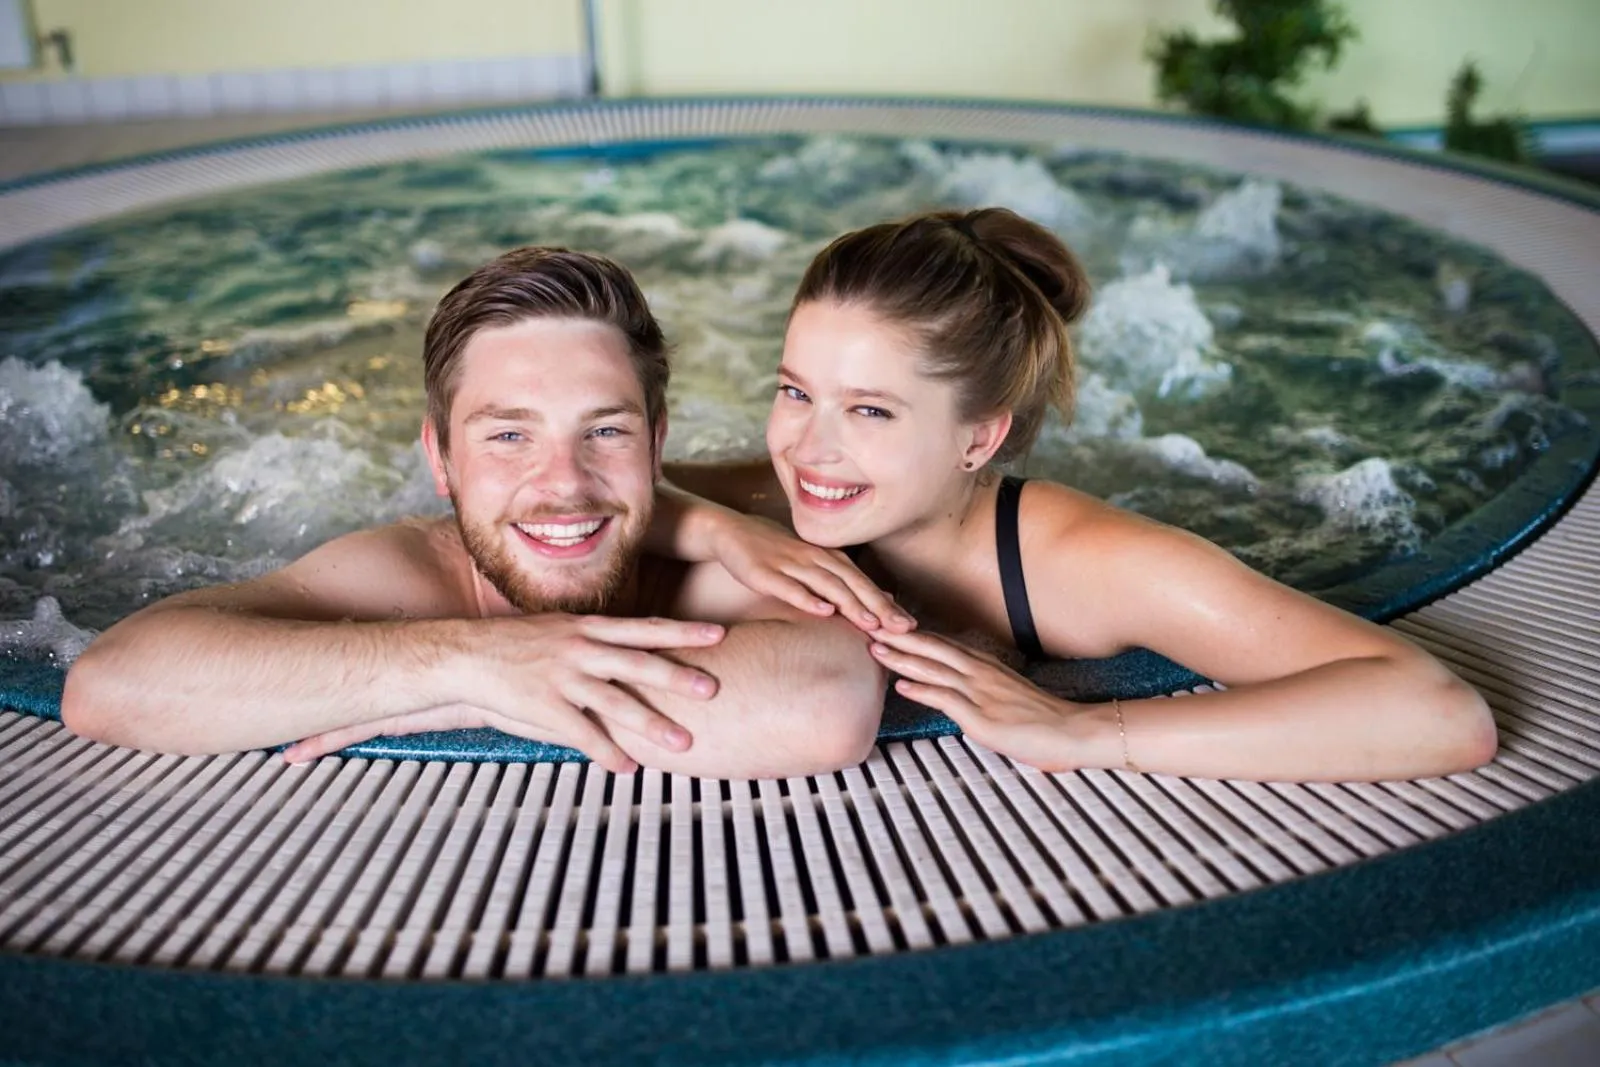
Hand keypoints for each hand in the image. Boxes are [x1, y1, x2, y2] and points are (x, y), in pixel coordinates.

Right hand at [283, 614, 727, 771]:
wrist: (460, 656)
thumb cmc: (513, 647)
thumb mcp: (557, 633)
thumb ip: (593, 644)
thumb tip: (630, 655)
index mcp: (586, 628)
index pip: (645, 627)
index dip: (683, 631)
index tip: (719, 634)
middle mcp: (579, 649)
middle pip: (639, 662)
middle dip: (679, 676)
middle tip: (715, 688)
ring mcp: (561, 678)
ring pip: (616, 701)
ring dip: (653, 724)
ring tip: (685, 743)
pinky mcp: (542, 707)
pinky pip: (581, 733)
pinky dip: (606, 752)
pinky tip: (627, 769)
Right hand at [708, 512, 913, 633]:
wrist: (731, 531)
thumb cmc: (775, 551)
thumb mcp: (812, 563)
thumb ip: (841, 581)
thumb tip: (879, 600)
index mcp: (828, 558)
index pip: (863, 582)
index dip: (886, 603)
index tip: (909, 624)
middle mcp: (814, 558)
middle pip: (852, 583)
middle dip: (878, 606)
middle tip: (902, 628)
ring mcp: (790, 564)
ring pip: (827, 585)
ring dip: (851, 604)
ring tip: (871, 624)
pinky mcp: (766, 573)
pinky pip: (790, 587)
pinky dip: (807, 598)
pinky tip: (823, 610)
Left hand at [869, 629, 1091, 772]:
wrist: (1071, 732)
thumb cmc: (1042, 719)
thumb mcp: (1005, 698)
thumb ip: (980, 692)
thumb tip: (957, 697)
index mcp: (985, 666)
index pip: (942, 644)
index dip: (912, 634)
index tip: (887, 624)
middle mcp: (980, 673)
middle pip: (932, 648)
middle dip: (899, 636)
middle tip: (869, 624)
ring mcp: (980, 693)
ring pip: (934, 668)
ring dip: (902, 658)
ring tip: (875, 649)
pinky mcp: (982, 716)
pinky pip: (946, 698)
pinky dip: (922, 690)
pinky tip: (902, 685)